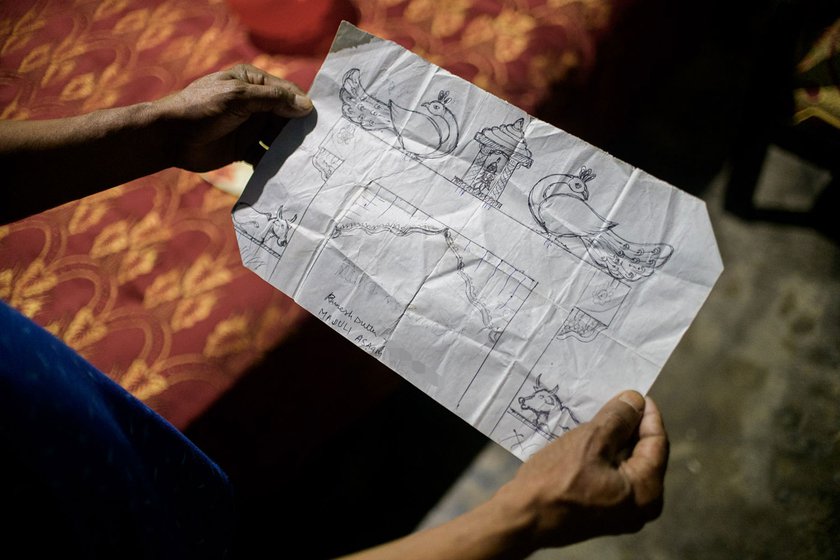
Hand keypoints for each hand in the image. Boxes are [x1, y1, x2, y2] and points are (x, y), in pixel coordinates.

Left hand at [154, 64, 312, 171]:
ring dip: (288, 148)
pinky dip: (274, 162)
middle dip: (299, 130)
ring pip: (278, 137)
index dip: (303, 107)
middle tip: (316, 145)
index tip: (319, 123)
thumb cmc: (201, 108)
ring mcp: (249, 127)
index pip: (287, 93)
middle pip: (286, 117)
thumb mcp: (238, 97)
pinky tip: (283, 171)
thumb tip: (307, 107)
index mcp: (253, 82)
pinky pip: (266, 155)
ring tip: (303, 160)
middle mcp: (255, 104)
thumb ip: (272, 100)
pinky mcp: (244, 148)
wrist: (170, 138)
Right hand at [495, 391, 668, 548]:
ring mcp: (621, 513)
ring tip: (599, 417)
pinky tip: (588, 440)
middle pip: (644, 454)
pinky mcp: (603, 513)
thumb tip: (635, 400)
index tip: (633, 393)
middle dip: (629, 426)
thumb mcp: (590, 441)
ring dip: (614, 440)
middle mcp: (641, 507)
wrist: (522, 519)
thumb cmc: (556, 481)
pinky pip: (612, 477)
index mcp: (646, 492)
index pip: (658, 442)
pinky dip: (604, 457)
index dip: (647, 413)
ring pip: (626, 465)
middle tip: (613, 402)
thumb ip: (618, 419)